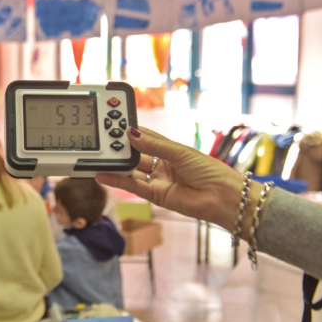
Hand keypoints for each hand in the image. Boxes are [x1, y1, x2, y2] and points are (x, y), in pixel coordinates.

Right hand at [97, 127, 256, 231]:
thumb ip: (153, 145)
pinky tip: (103, 174)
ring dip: (116, 164)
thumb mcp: (179, 152)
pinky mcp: (156, 195)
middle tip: (104, 140)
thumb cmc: (209, 170)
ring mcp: (158, 180)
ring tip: (99, 157)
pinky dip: (117, 180)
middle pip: (136, 154)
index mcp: (170, 150)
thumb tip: (131, 134)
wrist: (222, 197)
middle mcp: (162, 164)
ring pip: (131, 170)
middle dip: (121, 148)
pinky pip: (132, 186)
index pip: (145, 137)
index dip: (131, 131)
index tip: (114, 124)